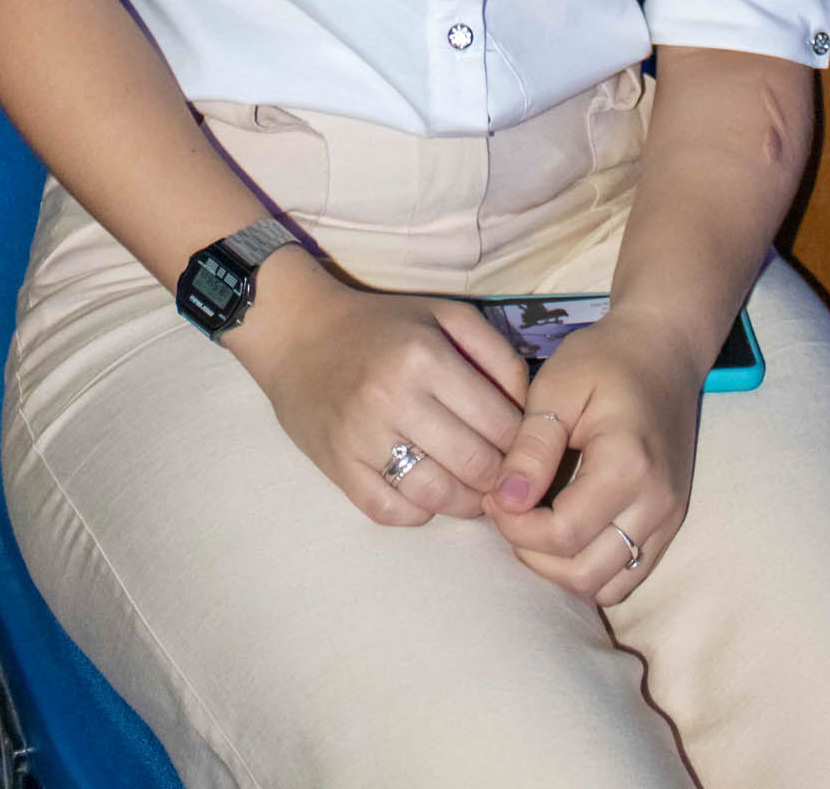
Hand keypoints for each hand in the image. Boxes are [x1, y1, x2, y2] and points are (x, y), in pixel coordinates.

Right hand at [237, 255, 530, 526]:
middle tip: (505, 475)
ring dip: (466, 502)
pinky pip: (391, 512)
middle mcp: (393, 399)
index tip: (524, 446)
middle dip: (501, 477)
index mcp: (425, 357)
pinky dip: (418, 513)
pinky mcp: (337, 468)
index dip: (523, 442)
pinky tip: (427, 494)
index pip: (500, 423)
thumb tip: (530, 411)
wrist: (298, 334)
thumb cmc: (381, 324)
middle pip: (475, 465)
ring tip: (474, 490)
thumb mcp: (446, 316)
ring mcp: (361, 438)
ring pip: (437, 498)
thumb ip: (498, 355)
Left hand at [481, 307, 702, 605]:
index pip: (563, 534)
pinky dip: (590, 568)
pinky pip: (628, 577)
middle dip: (533, 554)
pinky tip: (564, 532)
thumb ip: (531, 446)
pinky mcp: (670, 525)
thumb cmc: (605, 359)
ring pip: (607, 586)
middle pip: (585, 573)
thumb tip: (503, 502)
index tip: (492, 495)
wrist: (662, 350)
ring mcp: (669, 519)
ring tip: (533, 524)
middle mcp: (657, 504)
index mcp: (629, 466)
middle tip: (508, 512)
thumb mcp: (557, 386)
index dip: (516, 527)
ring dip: (561, 569)